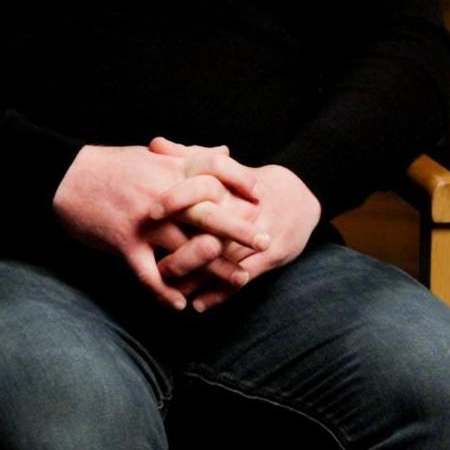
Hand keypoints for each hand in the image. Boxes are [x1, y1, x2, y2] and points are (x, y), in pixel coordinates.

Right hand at [53, 142, 269, 308]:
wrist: (62, 177)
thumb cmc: (107, 165)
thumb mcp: (151, 155)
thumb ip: (191, 156)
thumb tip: (226, 150)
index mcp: (168, 170)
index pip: (214, 172)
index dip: (240, 183)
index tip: (263, 196)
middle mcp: (161, 196)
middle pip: (209, 213)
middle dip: (240, 229)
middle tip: (266, 242)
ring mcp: (143, 222)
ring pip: (186, 248)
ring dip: (214, 267)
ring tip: (239, 281)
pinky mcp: (123, 243)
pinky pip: (148, 273)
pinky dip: (165, 291)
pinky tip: (181, 304)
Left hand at [145, 137, 320, 311]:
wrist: (299, 197)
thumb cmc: (246, 184)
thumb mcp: (221, 167)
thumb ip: (186, 157)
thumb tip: (154, 144)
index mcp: (228, 185)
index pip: (202, 187)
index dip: (177, 199)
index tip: (151, 212)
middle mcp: (242, 211)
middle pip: (211, 231)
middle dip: (184, 250)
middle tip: (156, 266)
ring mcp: (255, 237)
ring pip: (223, 260)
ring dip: (197, 278)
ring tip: (170, 292)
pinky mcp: (267, 258)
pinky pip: (241, 279)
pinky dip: (220, 293)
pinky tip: (198, 305)